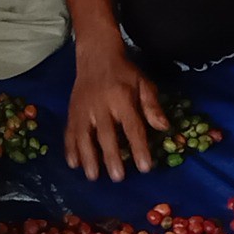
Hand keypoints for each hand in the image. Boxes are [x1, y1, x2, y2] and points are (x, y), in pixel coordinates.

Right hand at [66, 48, 169, 179]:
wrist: (96, 56)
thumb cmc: (124, 73)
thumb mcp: (144, 83)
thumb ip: (152, 106)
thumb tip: (163, 128)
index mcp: (122, 98)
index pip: (132, 127)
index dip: (139, 148)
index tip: (145, 167)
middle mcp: (101, 105)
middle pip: (106, 135)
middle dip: (112, 157)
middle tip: (118, 178)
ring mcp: (83, 109)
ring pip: (84, 136)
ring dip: (88, 157)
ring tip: (93, 176)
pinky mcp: (72, 112)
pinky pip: (69, 132)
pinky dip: (69, 148)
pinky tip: (73, 164)